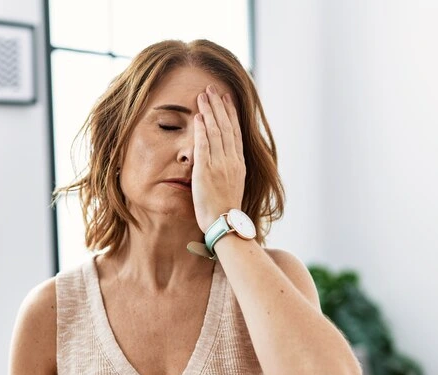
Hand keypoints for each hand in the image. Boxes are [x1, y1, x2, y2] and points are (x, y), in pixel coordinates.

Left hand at [192, 84, 244, 232]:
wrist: (226, 224)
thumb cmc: (226, 211)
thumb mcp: (233, 186)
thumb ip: (228, 171)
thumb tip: (225, 162)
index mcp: (239, 164)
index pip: (235, 132)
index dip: (230, 114)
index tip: (227, 99)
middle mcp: (231, 161)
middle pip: (226, 127)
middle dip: (219, 106)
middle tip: (213, 89)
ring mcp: (220, 165)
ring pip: (216, 132)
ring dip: (209, 111)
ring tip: (204, 95)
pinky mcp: (206, 171)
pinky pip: (204, 145)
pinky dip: (202, 129)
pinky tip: (198, 116)